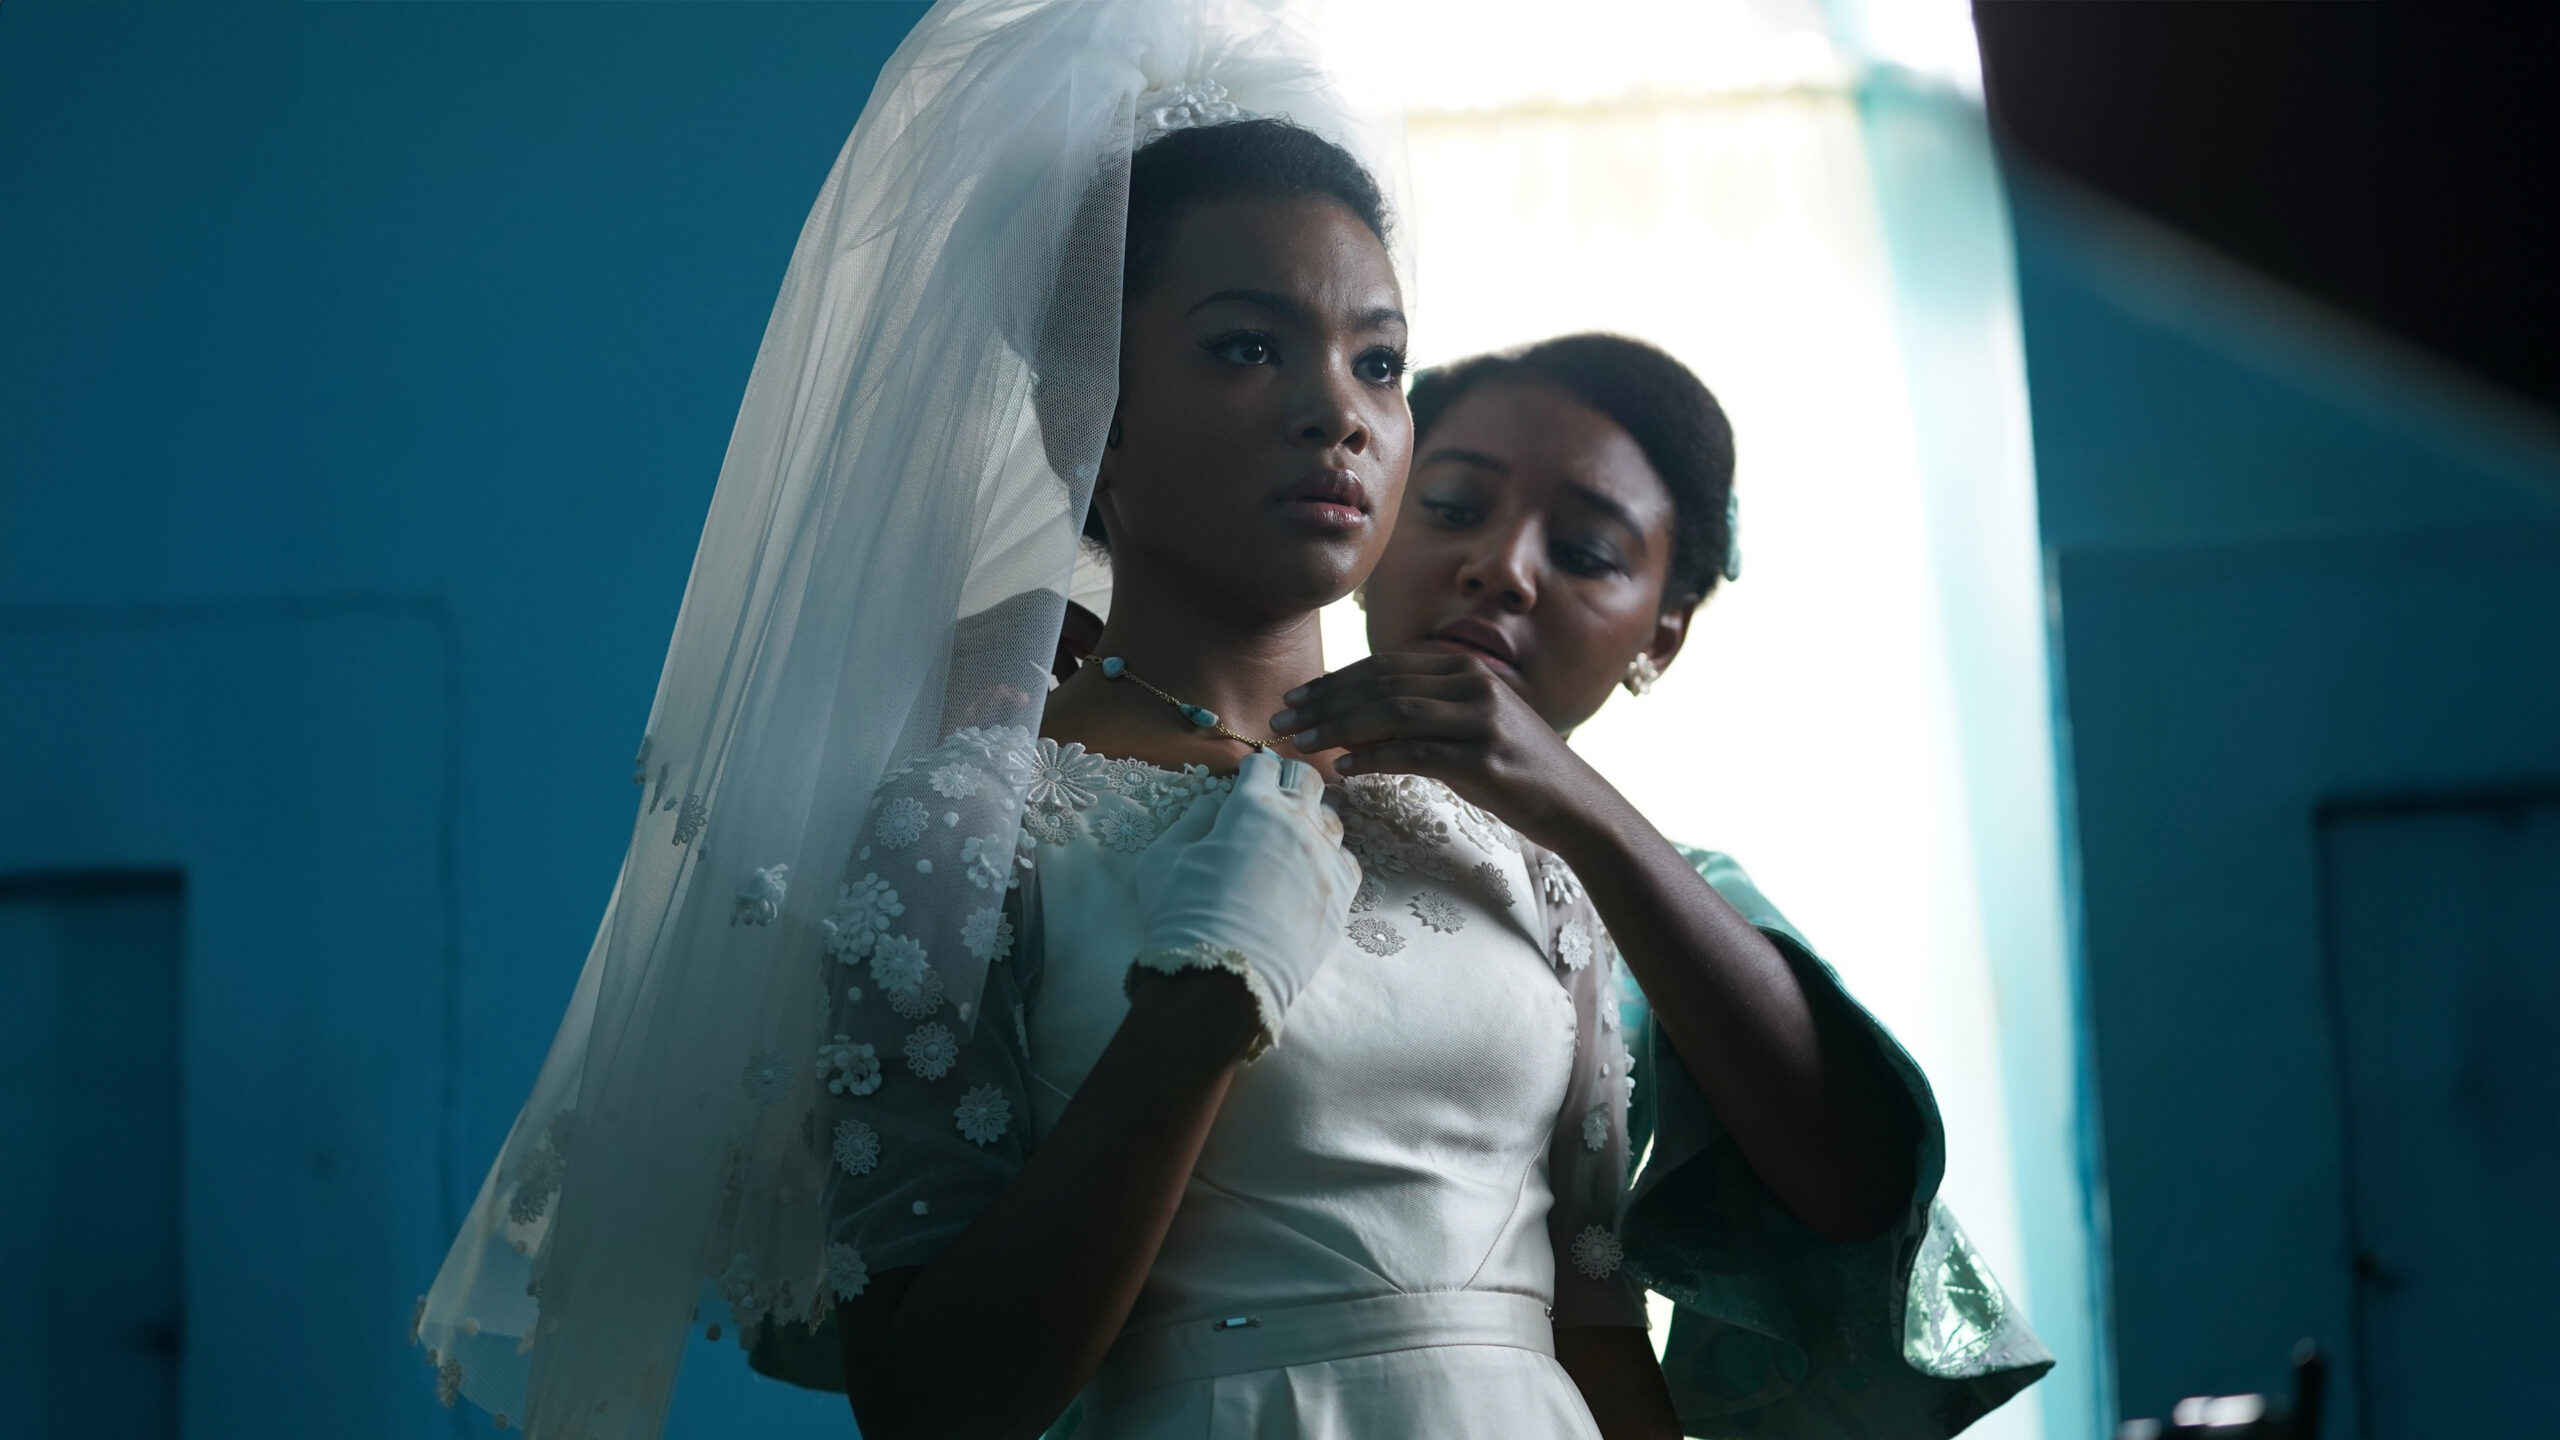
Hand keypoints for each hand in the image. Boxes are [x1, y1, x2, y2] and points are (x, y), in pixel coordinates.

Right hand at [1128, 752, 1361, 1043]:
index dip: (1253, 769)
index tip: (1247, 780)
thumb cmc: (1182, 915)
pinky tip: (1310, 872)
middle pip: (1307, 778)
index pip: (1264, 764)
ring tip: (1292, 838)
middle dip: (1289, 778)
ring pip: (1331, 818)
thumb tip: (1215, 802)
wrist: (1224, 978)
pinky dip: (1329, 858)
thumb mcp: (1163, 858)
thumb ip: (1192, 819)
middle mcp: (1296, 822)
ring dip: (1311, 819)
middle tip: (1274, 795)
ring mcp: (1325, 857)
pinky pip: (1345, 859)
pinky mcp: (1342, 892)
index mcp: (1251, 806)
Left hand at [1272, 650, 1597, 851]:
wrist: (1577, 807)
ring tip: (1298, 744)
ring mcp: (1481, 719)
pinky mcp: (1484, 758)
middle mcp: (1473, 684)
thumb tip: (1352, 729)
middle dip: (1323, 702)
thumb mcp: (1469, 729)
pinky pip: (1414, 752)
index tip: (1294, 698)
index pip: (1384, 666)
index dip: (1333, 681)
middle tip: (1280, 721)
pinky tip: (1343, 769)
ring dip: (1337, 728)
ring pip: (1392, 713)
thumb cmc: (1516, 772)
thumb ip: (1421, 717)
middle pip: (1381, 685)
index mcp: (1466, 669)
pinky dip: (1373, 758)